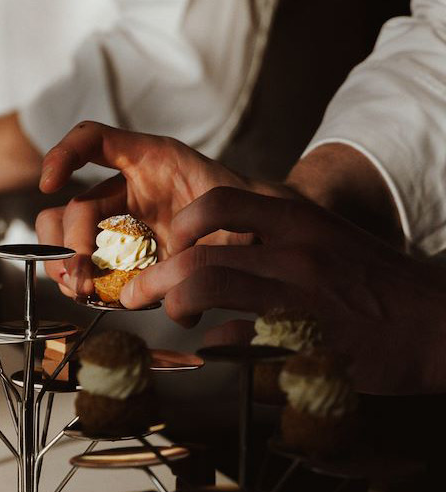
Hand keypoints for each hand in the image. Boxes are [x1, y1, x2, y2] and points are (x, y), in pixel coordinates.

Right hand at [36, 121, 293, 296]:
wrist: (260, 244)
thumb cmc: (244, 213)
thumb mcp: (231, 197)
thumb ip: (212, 208)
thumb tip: (180, 247)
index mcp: (145, 164)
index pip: (93, 141)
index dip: (64, 154)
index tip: (49, 182)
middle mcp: (125, 196)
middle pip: (70, 209)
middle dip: (66, 240)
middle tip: (80, 270)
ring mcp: (120, 232)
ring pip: (66, 243)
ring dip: (65, 266)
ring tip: (80, 287)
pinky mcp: (124, 264)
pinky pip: (89, 273)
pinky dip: (84, 287)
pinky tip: (92, 296)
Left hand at [122, 187, 445, 393]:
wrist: (439, 322)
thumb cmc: (374, 281)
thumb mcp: (326, 238)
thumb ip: (276, 236)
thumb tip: (217, 250)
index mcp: (296, 220)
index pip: (218, 202)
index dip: (182, 224)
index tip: (170, 245)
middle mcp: (293, 251)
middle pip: (198, 255)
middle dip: (155, 278)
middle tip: (136, 295)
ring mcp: (298, 296)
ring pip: (209, 290)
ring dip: (176, 305)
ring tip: (173, 316)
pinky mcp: (306, 340)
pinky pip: (241, 342)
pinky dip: (218, 348)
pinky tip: (216, 350)